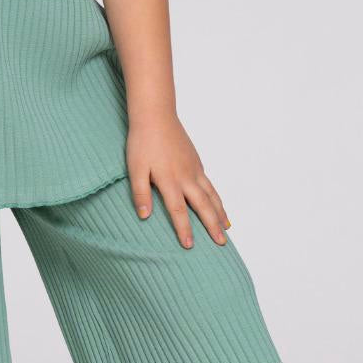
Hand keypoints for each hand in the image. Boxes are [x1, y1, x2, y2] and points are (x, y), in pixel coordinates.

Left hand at [125, 113, 231, 247]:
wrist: (156, 116)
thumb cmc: (142, 142)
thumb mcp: (135, 168)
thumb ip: (140, 192)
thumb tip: (144, 216)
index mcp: (169, 180)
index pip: (178, 210)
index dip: (184, 229)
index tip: (189, 246)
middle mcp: (186, 177)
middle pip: (203, 206)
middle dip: (212, 226)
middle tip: (221, 244)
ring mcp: (194, 169)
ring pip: (211, 195)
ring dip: (220, 213)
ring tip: (226, 228)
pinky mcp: (197, 162)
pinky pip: (210, 185)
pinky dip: (217, 198)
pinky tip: (219, 205)